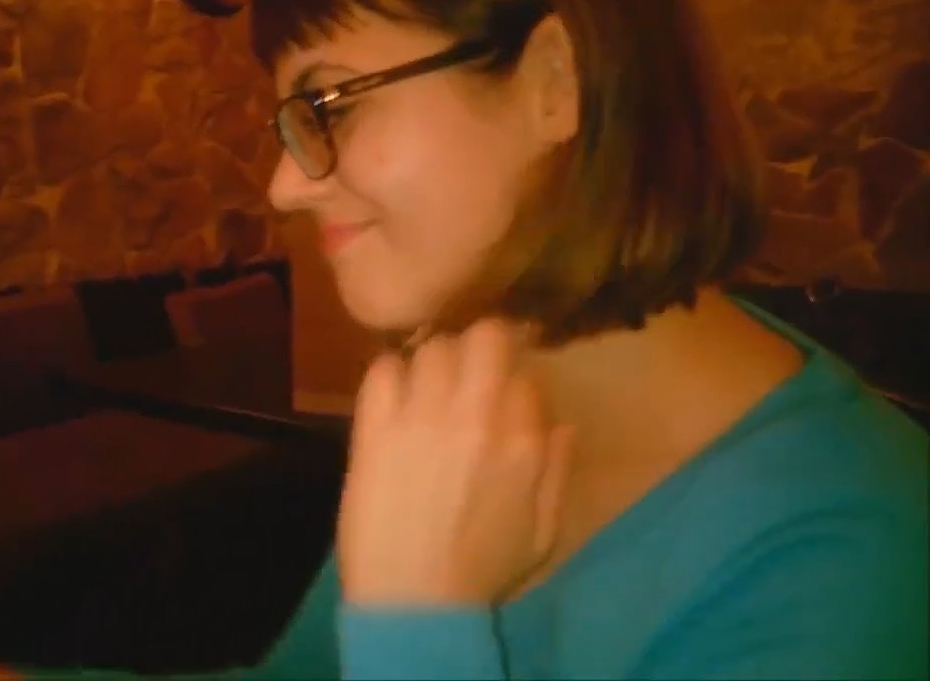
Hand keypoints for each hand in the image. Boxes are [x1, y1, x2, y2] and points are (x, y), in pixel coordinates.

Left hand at [337, 317, 572, 605]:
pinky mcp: (376, 427)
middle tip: (465, 369)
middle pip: (482, 337)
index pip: (523, 372)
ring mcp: (422, 417)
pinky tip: (392, 396)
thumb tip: (563, 425)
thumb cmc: (482, 572)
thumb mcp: (544, 531)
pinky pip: (382, 369)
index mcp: (523, 440)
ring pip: (432, 347)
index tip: (500, 389)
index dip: (511, 376)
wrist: (415, 601)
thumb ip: (557, 472)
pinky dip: (389, 373)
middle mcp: (477, 416)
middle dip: (477, 346)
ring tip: (425, 385)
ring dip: (432, 360)